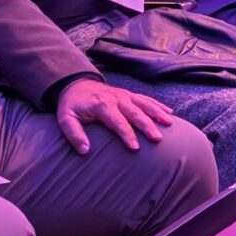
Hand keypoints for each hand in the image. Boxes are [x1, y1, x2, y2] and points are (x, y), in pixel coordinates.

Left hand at [57, 78, 173, 153]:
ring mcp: (125, 95)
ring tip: (169, 123)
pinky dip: (158, 105)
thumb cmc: (72, 105)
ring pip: (145, 104)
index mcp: (102, 105)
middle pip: (135, 112)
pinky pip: (146, 99)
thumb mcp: (65, 119)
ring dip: (158, 113)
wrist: (76, 84)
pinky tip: (170, 112)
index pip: (117, 122)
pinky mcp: (129, 94)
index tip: (135, 147)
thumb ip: (74, 134)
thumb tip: (85, 151)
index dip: (127, 134)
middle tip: (158, 138)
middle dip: (147, 125)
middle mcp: (117, 98)